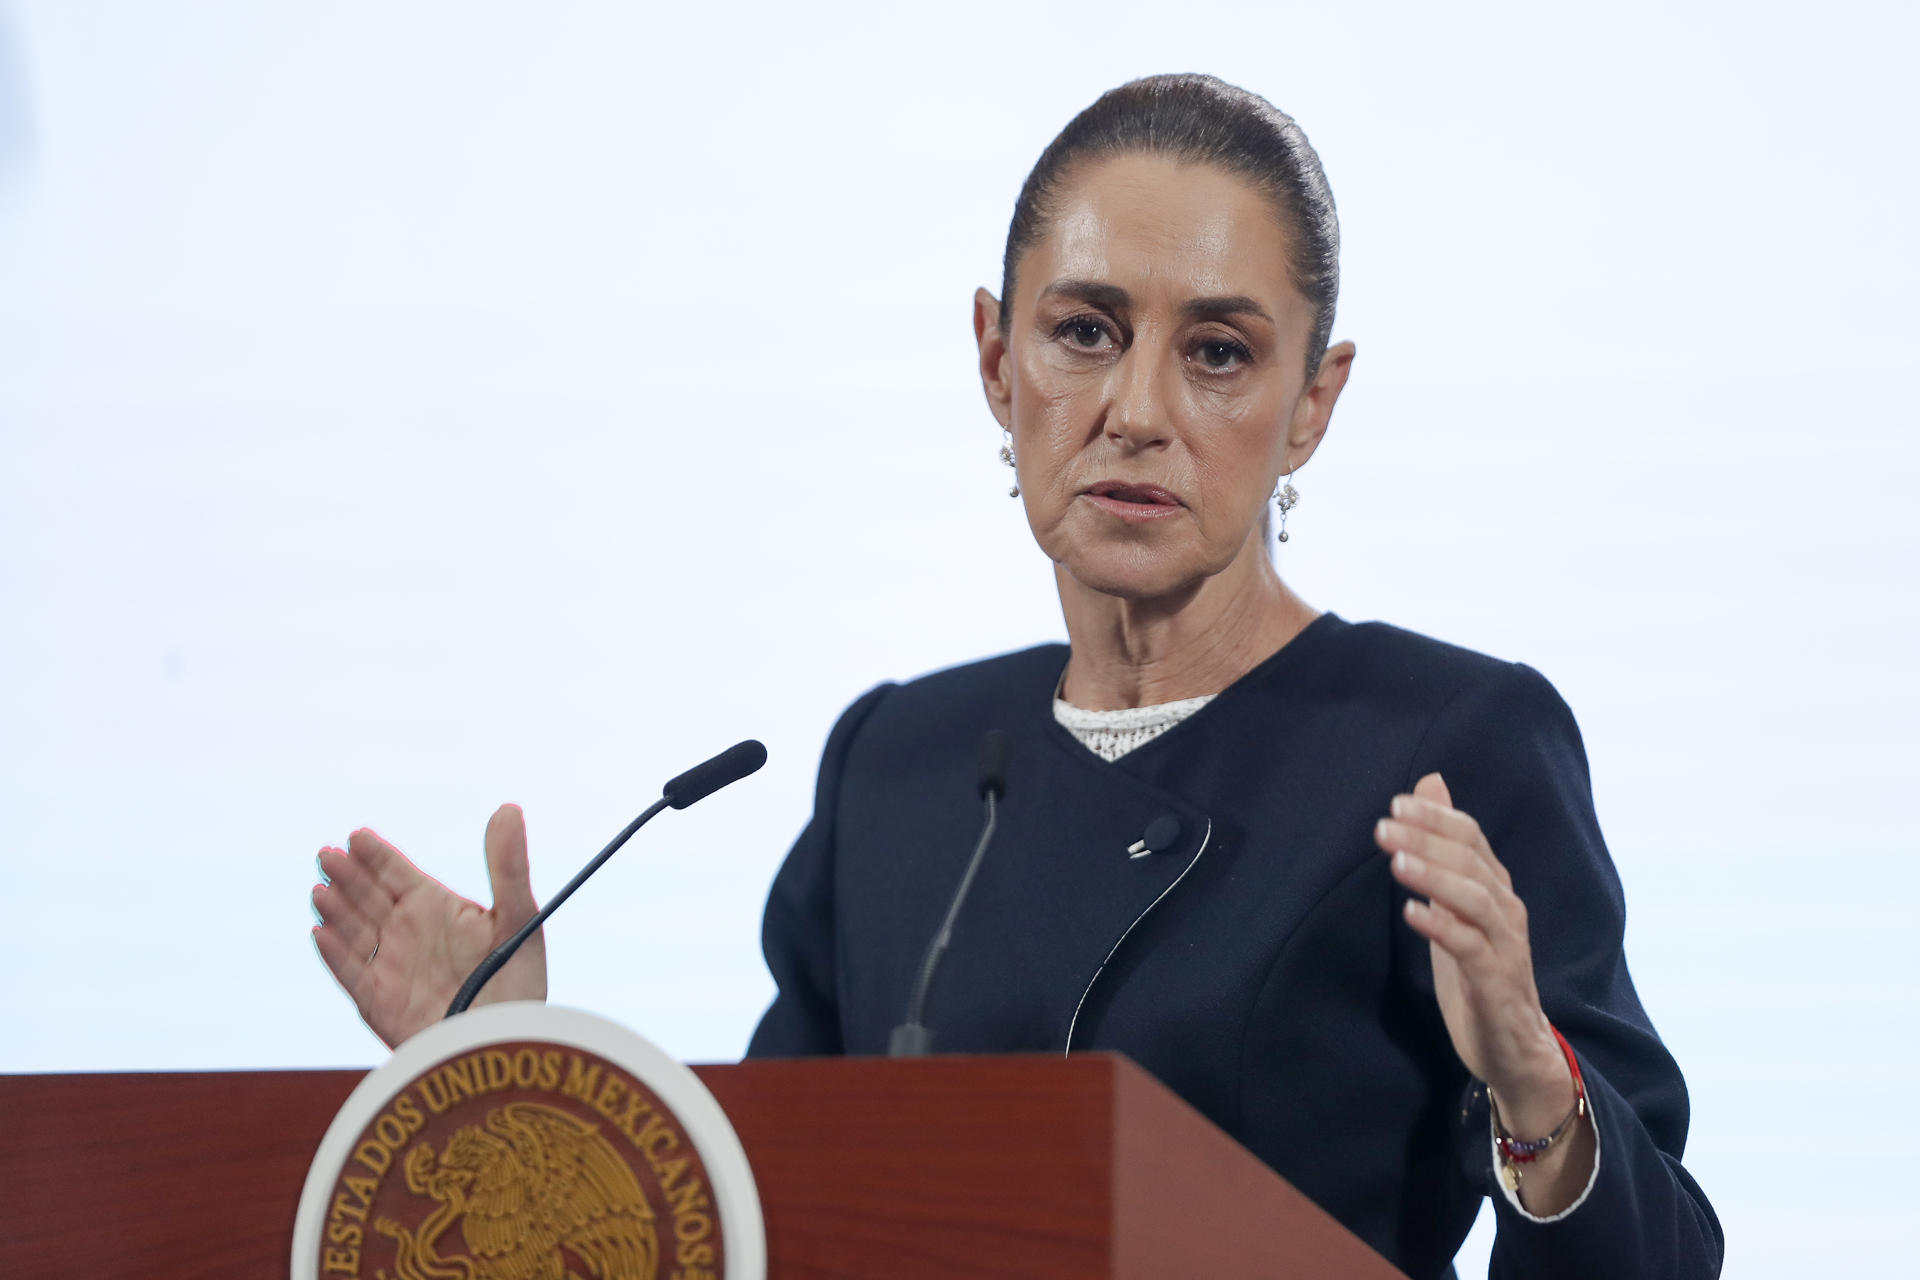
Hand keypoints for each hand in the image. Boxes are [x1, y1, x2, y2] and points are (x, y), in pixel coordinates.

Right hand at [310, 804, 546, 1048]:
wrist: (504, 1049)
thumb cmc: (519, 985)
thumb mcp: (518, 918)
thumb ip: (509, 865)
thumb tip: (508, 807)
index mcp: (438, 910)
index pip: (398, 874)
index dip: (377, 855)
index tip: (357, 834)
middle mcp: (410, 935)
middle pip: (368, 897)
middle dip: (348, 875)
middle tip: (328, 853)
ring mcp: (391, 968)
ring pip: (354, 931)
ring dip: (337, 909)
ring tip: (322, 887)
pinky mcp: (379, 1004)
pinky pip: (350, 974)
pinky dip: (335, 954)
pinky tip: (321, 932)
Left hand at [1374, 773, 1572, 1134]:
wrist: (1514, 1045)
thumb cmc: (1479, 970)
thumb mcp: (1455, 906)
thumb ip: (1444, 850)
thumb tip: (1430, 784)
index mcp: (1496, 889)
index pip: (1471, 837)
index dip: (1436, 818)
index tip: (1395, 804)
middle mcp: (1506, 911)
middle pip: (1471, 862)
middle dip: (1427, 841)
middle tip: (1383, 827)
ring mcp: (1505, 946)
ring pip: (1474, 900)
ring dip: (1434, 878)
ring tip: (1396, 862)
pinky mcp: (1496, 982)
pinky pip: (1470, 948)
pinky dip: (1442, 927)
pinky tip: (1411, 913)